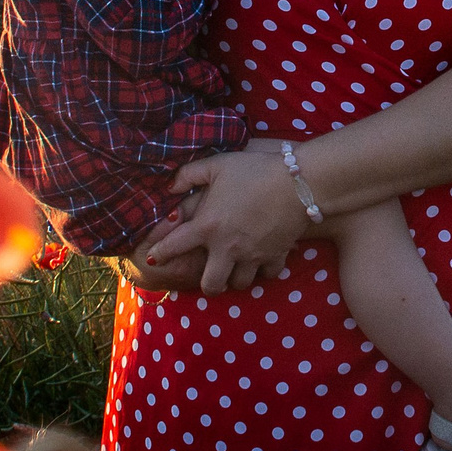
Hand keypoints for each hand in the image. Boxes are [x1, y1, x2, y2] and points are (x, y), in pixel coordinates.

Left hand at [137, 151, 304, 291]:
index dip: (160, 253)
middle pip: (211, 285)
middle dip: (208, 284)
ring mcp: (252, 255)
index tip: (153, 258)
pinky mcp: (276, 256)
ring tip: (236, 266)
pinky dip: (264, 270)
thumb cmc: (254, 170)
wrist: (297, 182)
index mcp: (208, 225)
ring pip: (240, 284)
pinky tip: (262, 258)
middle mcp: (227, 247)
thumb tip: (170, 186)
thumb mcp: (218, 165)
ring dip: (236, 277)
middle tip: (211, 273)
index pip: (174, 247)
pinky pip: (267, 275)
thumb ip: (189, 174)